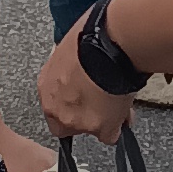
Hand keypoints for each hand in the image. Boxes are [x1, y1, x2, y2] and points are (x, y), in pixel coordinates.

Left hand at [37, 18, 132, 146]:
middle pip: (68, 124)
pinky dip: (119, 125)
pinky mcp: (101, 128)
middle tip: (101, 103)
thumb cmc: (91, 36)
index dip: (72, 102)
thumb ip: (71, 64)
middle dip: (84, 116)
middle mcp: (57, 107)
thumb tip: (80, 62)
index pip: (54, 105)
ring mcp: (78, 120)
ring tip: (119, 100)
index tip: (83, 97)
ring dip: (103, 119)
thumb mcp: (71, 47)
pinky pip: (111, 135)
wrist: (110, 44)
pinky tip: (125, 109)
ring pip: (91, 129)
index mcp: (47, 86)